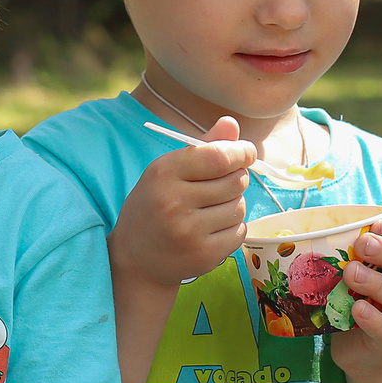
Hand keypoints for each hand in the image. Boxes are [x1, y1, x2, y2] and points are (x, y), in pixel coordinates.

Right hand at [113, 117, 255, 286]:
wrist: (135, 259)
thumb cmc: (153, 207)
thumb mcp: (167, 171)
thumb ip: (201, 148)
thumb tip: (231, 123)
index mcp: (164, 173)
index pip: (218, 156)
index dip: (240, 152)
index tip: (245, 153)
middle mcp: (175, 202)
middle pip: (235, 181)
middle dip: (236, 179)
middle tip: (222, 185)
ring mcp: (190, 231)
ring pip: (239, 207)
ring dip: (233, 205)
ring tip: (212, 209)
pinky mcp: (204, 255)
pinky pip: (239, 231)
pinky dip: (233, 228)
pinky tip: (212, 229)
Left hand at [327, 220, 381, 374]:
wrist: (366, 354)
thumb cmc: (359, 304)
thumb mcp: (356, 279)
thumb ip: (347, 258)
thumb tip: (310, 233)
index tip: (376, 225)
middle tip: (362, 244)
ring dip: (376, 282)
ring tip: (351, 274)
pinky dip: (372, 318)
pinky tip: (357, 309)